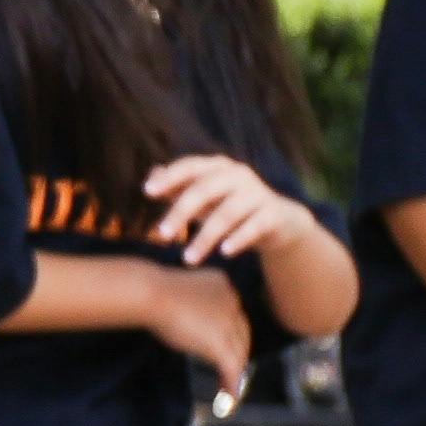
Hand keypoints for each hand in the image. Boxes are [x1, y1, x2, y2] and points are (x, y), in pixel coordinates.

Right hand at [137, 257, 253, 407]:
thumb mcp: (174, 293)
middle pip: (241, 333)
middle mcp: (232, 301)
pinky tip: (229, 399)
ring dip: (235, 372)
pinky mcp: (221, 343)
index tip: (223, 344)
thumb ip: (187, 305)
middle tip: (232, 370)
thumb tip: (182, 321)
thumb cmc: (150, 290)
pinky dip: (232, 385)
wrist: (149, 293)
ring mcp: (229, 323)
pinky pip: (231, 369)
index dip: (229, 331)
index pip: (232, 312)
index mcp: (221, 285)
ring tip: (230, 389)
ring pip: (239, 352)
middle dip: (238, 352)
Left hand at [145, 153, 308, 266]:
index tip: (148, 192)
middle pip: (204, 190)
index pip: (190, 166)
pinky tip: (224, 253)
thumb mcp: (201, 197)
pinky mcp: (273, 214)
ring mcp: (258, 193)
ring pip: (227, 214)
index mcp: (218, 166)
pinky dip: (238, 239)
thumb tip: (151, 177)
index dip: (169, 177)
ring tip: (188, 259)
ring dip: (205, 238)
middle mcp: (238, 175)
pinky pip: (254, 226)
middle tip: (161, 234)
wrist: (278, 221)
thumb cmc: (228, 206)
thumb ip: (176, 187)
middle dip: (181, 212)